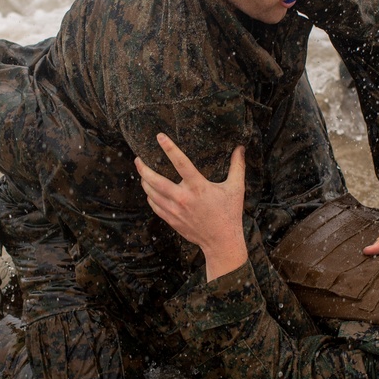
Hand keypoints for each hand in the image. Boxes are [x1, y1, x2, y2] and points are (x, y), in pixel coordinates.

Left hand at [134, 133, 247, 280]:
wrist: (222, 242)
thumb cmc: (230, 213)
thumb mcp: (236, 188)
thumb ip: (237, 166)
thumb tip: (241, 148)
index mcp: (198, 187)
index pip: (181, 163)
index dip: (170, 148)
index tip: (160, 136)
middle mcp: (183, 198)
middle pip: (156, 181)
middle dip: (144, 169)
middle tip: (138, 158)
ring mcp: (175, 211)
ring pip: (152, 194)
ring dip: (145, 182)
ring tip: (142, 172)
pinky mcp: (172, 220)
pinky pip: (155, 206)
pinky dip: (150, 197)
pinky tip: (150, 191)